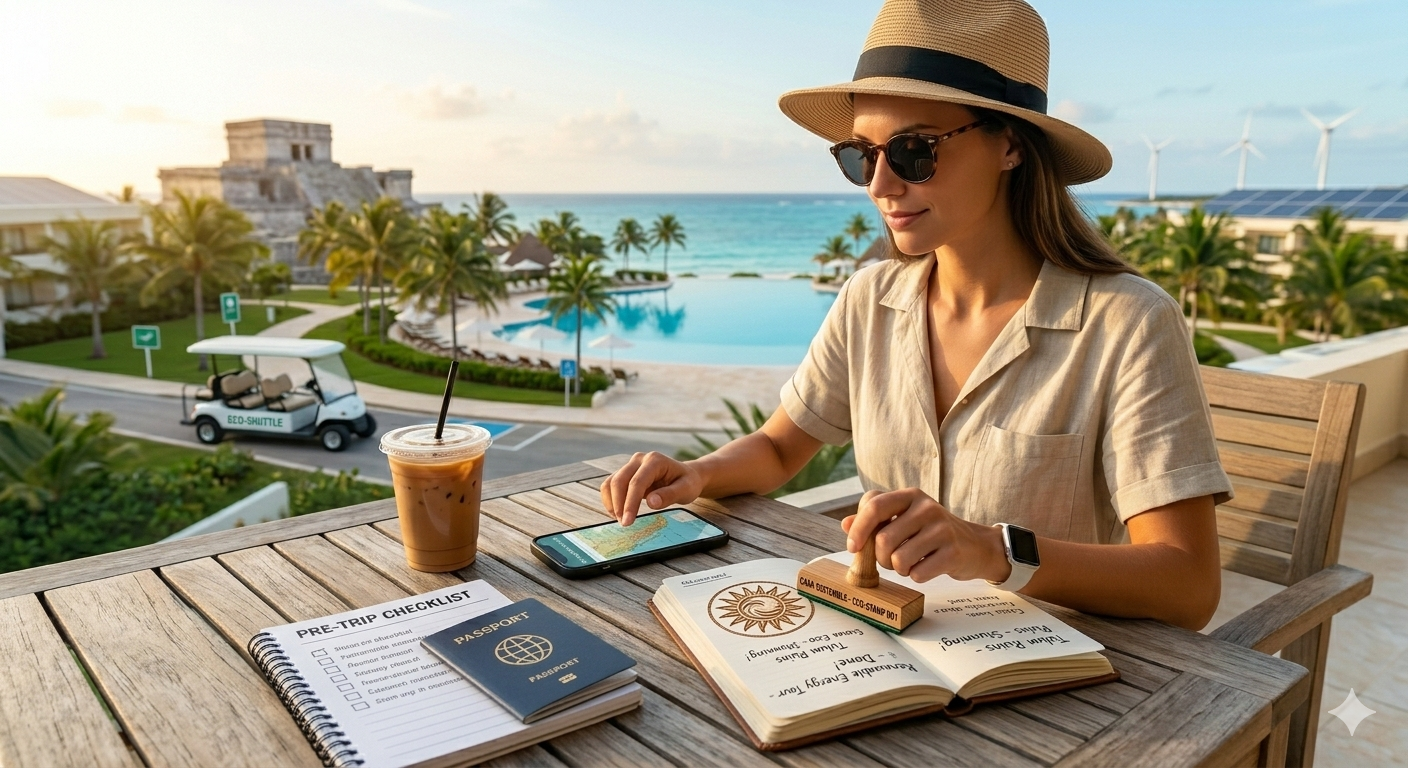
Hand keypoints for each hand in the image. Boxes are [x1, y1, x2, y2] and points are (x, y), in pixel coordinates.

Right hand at [601, 452, 704, 524]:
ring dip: (612, 503)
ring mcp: (631, 465)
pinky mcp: (626, 473)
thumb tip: (651, 502)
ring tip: (621, 520)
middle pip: (619, 481)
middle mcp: (640, 459)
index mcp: (655, 460)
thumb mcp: (686, 490)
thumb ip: (670, 495)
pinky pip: (611, 485)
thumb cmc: (687, 482)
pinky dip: (611, 500)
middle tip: (624, 524)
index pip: (637, 482)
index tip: (627, 521)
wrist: (685, 475)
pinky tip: (619, 513)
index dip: (630, 502)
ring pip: (611, 482)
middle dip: (619, 504)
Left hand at [842, 489, 1009, 583]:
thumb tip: (845, 525)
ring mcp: (942, 529)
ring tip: (910, 563)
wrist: (975, 546)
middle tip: (891, 560)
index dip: (858, 529)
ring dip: (899, 569)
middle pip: (883, 539)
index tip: (853, 548)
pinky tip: (926, 567)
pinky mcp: (952, 552)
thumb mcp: (904, 520)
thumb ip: (874, 520)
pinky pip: (917, 573)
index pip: (873, 506)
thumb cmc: (931, 533)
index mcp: (910, 496)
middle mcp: (926, 508)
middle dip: (880, 558)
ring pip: (898, 560)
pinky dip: (916, 576)